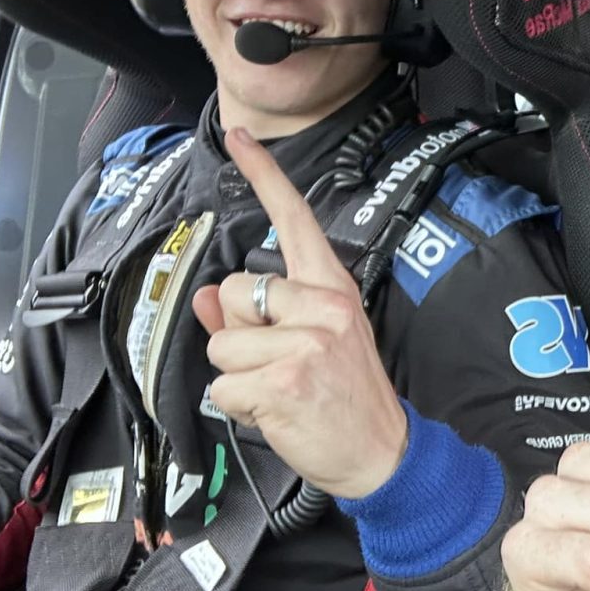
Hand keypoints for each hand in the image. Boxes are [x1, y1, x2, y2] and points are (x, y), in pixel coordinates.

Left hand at [192, 128, 407, 498]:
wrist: (384, 454)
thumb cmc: (347, 398)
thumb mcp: (312, 343)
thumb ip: (255, 315)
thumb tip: (205, 298)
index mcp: (332, 288)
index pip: (295, 220)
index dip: (263, 175)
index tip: (238, 136)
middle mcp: (324, 305)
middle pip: (233, 291)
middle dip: (236, 333)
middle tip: (277, 364)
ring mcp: (306, 341)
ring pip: (220, 343)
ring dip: (235, 376)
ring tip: (278, 391)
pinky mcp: (285, 378)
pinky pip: (222, 386)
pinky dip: (237, 408)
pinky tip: (276, 412)